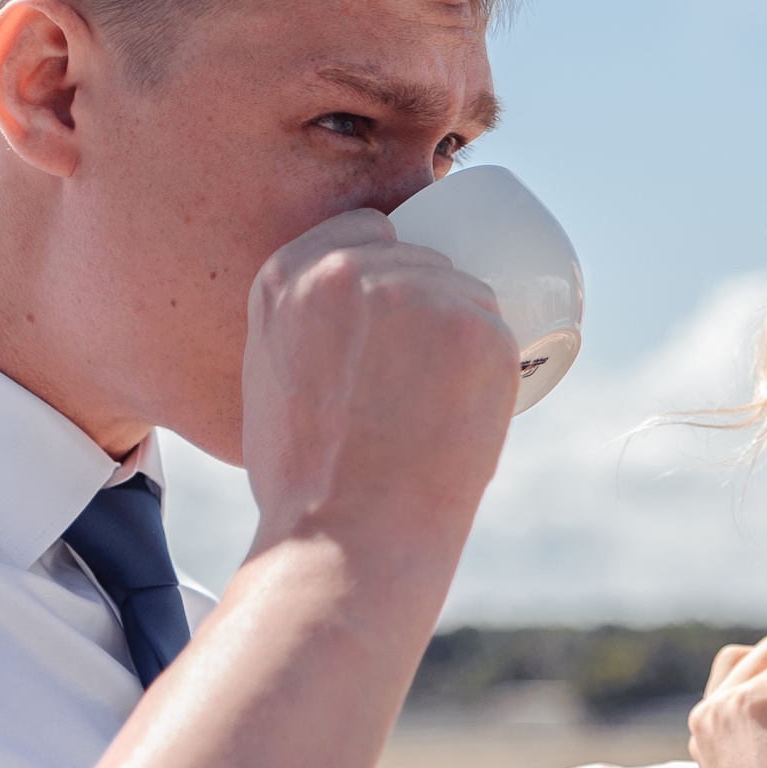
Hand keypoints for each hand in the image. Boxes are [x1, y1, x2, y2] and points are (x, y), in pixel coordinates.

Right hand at [239, 207, 516, 568]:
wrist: (344, 537)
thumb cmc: (303, 481)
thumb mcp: (265, 379)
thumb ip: (293, 327)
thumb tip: (334, 320)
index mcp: (289, 275)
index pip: (366, 230)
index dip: (389, 264)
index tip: (396, 310)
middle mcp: (352, 269)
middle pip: (422, 258)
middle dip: (428, 306)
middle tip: (418, 377)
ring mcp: (421, 294)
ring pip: (466, 292)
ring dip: (464, 335)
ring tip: (438, 402)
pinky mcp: (477, 330)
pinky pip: (501, 332)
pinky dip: (494, 368)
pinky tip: (470, 407)